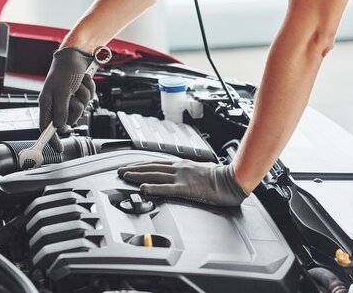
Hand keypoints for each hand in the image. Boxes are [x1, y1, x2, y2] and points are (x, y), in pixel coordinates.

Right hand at [39, 47, 95, 151]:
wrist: (77, 54)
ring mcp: (69, 98)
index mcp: (46, 102)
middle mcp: (57, 102)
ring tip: (79, 84)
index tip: (58, 149)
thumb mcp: (62, 92)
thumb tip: (61, 126)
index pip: (46, 126)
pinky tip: (83, 81)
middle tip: (74, 97)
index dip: (51, 139)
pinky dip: (89, 90)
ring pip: (82, 108)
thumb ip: (61, 111)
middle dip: (76, 109)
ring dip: (84, 96)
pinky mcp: (79, 93)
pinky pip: (88, 99)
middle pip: (69, 119)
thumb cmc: (66, 70)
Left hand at [118, 160, 248, 206]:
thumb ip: (190, 172)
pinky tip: (143, 187)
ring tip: (125, 176)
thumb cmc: (221, 177)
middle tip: (120, 171)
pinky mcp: (185, 188)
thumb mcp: (202, 170)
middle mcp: (179, 168)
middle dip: (134, 168)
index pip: (157, 163)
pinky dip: (152, 187)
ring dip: (137, 175)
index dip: (141, 165)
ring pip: (154, 174)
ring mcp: (181, 177)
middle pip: (151, 167)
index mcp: (183, 164)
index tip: (130, 167)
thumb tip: (185, 174)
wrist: (232, 180)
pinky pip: (165, 188)